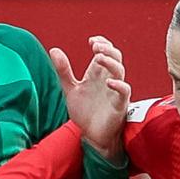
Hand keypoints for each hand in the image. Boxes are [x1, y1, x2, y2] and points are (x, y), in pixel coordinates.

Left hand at [49, 35, 131, 162]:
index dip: (102, 43)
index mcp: (97, 74)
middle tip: (95, 46)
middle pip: (115, 57)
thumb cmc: (84, 112)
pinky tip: (108, 82)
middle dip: (107, 49)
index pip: (106, 52)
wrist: (91, 137)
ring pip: (120, 71)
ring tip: (98, 57)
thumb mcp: (70, 89)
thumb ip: (63, 71)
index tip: (91, 41)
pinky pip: (124, 91)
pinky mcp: (119, 105)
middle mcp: (108, 80)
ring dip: (111, 61)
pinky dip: (119, 85)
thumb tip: (54, 49)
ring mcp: (115, 92)